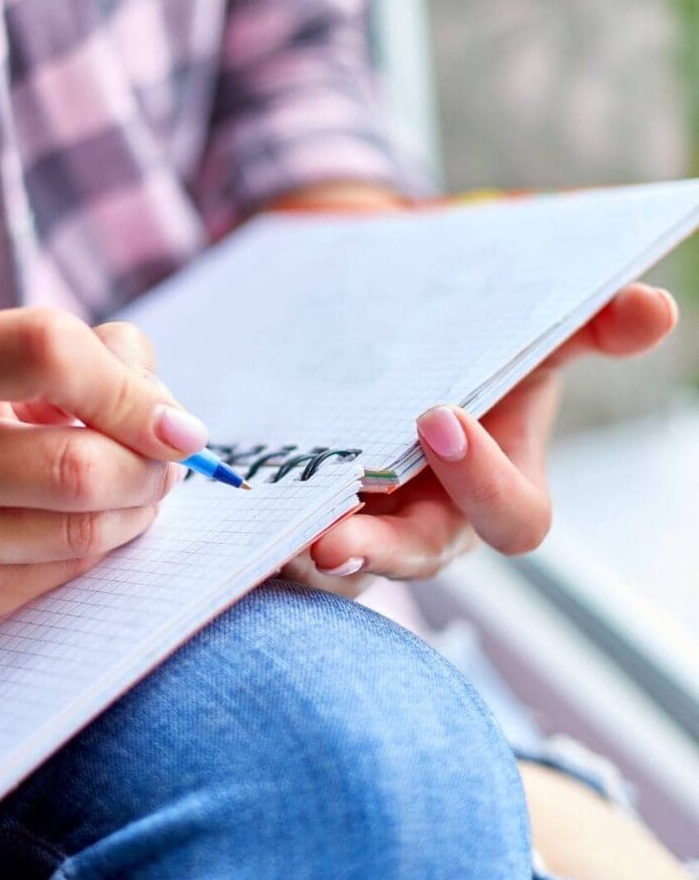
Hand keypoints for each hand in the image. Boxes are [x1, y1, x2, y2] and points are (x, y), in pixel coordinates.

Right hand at [0, 310, 204, 661]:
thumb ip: (66, 362)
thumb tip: (164, 402)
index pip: (47, 350)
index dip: (132, 386)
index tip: (173, 419)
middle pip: (77, 462)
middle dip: (149, 466)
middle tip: (163, 465)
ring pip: (78, 532)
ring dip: (135, 513)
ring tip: (131, 497)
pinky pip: (55, 582)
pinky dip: (95, 555)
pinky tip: (83, 536)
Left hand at [285, 282, 677, 594]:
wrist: (383, 332)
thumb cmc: (471, 339)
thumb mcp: (528, 324)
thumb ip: (587, 322)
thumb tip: (656, 310)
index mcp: (496, 485)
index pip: (512, 517)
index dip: (483, 480)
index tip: (437, 418)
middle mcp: (433, 521)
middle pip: (416, 560)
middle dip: (379, 550)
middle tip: (332, 537)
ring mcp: (365, 528)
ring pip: (340, 569)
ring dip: (305, 562)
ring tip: (269, 546)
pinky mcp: (300, 524)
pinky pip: (279, 550)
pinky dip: (255, 540)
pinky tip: (224, 521)